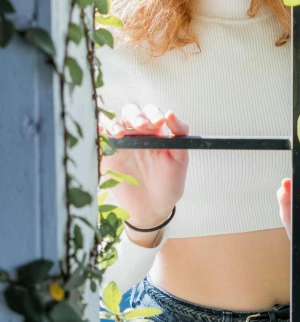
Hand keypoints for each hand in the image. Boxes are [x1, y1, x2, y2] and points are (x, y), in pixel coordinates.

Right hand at [98, 103, 189, 228]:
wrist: (153, 209)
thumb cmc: (169, 183)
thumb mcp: (180, 159)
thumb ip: (180, 134)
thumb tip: (171, 113)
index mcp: (154, 131)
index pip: (150, 113)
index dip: (153, 113)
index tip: (158, 122)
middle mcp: (136, 134)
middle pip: (130, 113)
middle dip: (135, 116)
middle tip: (141, 127)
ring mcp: (120, 145)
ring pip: (112, 123)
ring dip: (114, 123)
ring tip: (120, 133)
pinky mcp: (106, 157)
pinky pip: (98, 140)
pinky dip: (97, 131)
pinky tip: (100, 131)